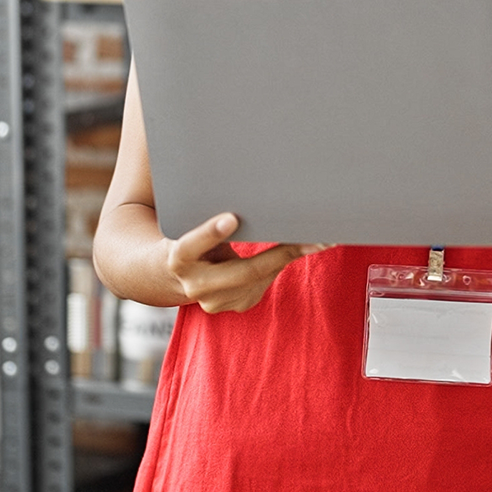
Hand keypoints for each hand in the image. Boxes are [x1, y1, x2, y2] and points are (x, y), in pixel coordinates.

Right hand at [161, 213, 327, 313]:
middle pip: (244, 272)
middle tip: (311, 239)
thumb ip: (206, 215)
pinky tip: (295, 250)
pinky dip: (280, 264)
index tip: (231, 218)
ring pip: (261, 278)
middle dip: (281, 254)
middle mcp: (196, 286)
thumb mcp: (188, 225)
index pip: (192, 245)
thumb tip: (234, 187)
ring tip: (318, 240)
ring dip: (288, 258)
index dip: (211, 233)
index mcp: (179, 259)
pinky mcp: (236, 305)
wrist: (174, 275)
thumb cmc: (187, 236)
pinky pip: (265, 282)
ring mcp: (217, 301)